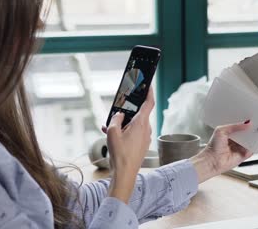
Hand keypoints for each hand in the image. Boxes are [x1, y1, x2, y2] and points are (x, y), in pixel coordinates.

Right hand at [104, 87, 153, 203]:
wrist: (125, 173)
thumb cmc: (120, 154)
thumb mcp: (112, 132)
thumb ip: (115, 119)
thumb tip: (119, 116)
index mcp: (141, 123)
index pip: (149, 103)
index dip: (149, 92)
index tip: (148, 84)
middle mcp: (146, 129)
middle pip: (138, 114)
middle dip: (127, 112)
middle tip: (117, 111)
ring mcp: (145, 137)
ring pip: (134, 125)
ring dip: (123, 124)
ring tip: (108, 127)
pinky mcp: (142, 144)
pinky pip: (134, 133)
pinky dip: (124, 132)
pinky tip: (112, 135)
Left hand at [190, 121, 257, 182]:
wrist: (212, 161)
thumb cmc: (213, 146)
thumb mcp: (222, 130)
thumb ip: (235, 126)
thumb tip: (248, 123)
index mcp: (231, 133)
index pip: (241, 125)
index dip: (247, 121)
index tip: (254, 116)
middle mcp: (237, 140)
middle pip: (249, 132)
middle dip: (255, 128)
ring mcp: (242, 147)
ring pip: (253, 140)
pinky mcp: (246, 154)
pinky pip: (255, 148)